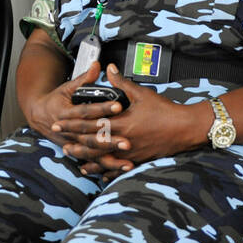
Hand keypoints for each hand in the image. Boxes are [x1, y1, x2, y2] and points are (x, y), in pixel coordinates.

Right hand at [24, 61, 124, 166]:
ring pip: (93, 152)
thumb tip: (97, 66)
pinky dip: (105, 166)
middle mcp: (69, 131)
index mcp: (66, 113)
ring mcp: (73, 143)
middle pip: (91, 136)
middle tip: (127, 141)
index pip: (87, 111)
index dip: (102, 109)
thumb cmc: (55, 101)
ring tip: (127, 158)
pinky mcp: (77, 151)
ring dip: (110, 156)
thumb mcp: (67, 87)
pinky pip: (93, 160)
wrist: (39, 116)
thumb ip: (84, 79)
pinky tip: (120, 167)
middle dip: (110, 139)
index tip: (118, 107)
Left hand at [72, 65, 206, 180]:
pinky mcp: (138, 160)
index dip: (72, 124)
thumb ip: (122, 83)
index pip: (89, 124)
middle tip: (61, 144)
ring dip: (87, 159)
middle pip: (91, 144)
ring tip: (74, 160)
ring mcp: (130, 153)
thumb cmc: (165, 111)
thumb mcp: (142, 94)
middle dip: (75, 144)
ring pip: (103, 159)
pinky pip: (118, 168)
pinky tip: (99, 173)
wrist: (184, 129)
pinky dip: (107, 171)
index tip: (58, 122)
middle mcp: (122, 141)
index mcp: (121, 123)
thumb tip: (109, 68)